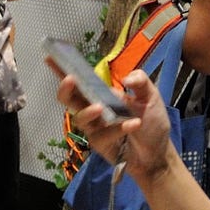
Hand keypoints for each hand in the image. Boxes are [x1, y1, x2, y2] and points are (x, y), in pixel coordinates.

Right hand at [50, 65, 170, 178]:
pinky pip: (102, 135)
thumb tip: (126, 79)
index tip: (51, 57)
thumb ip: (141, 82)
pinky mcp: (100, 144)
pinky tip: (134, 124)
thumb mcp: (151, 97)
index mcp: (103, 94)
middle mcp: (94, 109)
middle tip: (70, 80)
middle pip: (70, 99)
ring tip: (100, 107)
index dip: (64, 69)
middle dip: (66, 89)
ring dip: (88, 111)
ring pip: (80, 118)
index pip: (81, 80)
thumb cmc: (152, 123)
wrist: (158, 152)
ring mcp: (95, 127)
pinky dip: (117, 129)